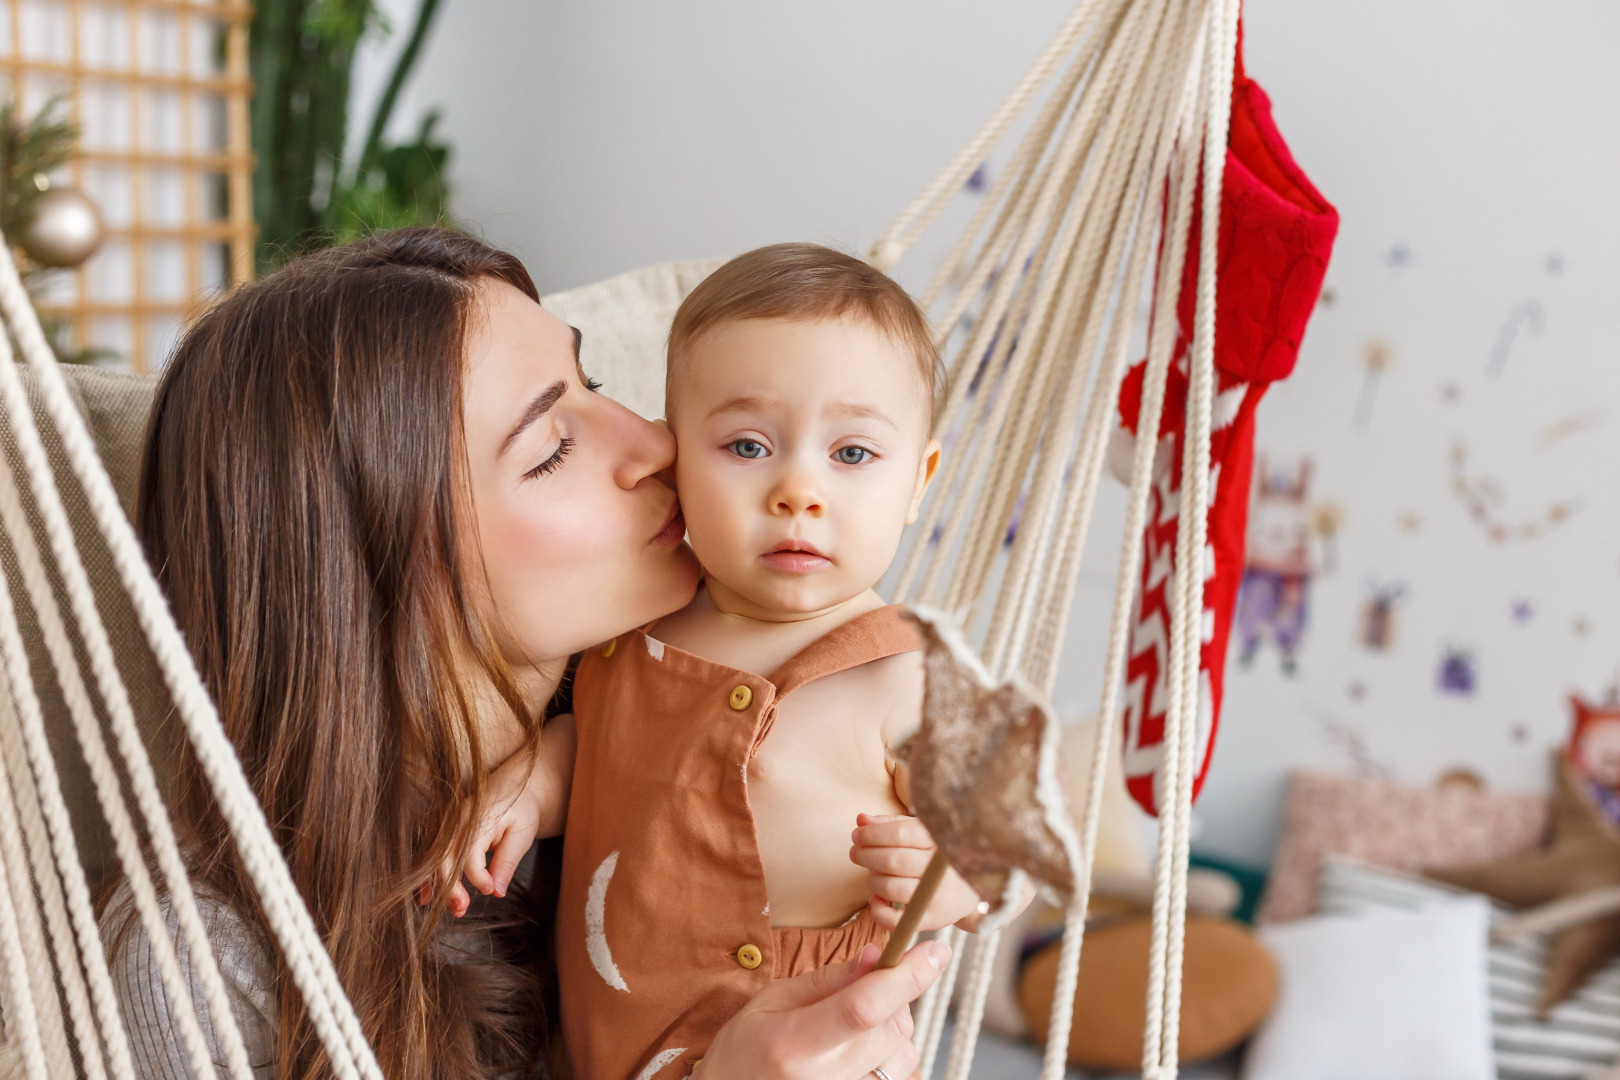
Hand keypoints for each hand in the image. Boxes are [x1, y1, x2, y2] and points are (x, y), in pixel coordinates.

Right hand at [420, 713, 574, 916]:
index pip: (470, 852)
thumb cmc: (521, 809)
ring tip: (453, 909)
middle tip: (462, 909)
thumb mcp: (522, 834)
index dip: (478, 876)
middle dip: (450, 887)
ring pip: (433, 858)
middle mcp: (456, 818)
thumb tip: (496, 892)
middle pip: (444, 857)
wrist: (515, 785)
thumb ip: (507, 862)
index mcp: (478, 815)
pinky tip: (427, 898)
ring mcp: (445, 823)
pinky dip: (428, 877)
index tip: (491, 891)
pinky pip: (431, 856)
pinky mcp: (442, 830)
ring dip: (438, 886)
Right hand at [699, 938, 949, 1079]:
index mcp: (792, 1044)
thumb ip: (828, 980)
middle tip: (869, 984)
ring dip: (893, 1029)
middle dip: (895, 995)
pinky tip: (861, 1051)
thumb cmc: (744, 1051)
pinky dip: (890, 1057)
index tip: (936, 950)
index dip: (906, 976)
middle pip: (892, 1029)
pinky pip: (894, 1078)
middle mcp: (822, 1079)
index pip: (863, 1007)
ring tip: (856, 1025)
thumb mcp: (771, 1001)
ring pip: (903, 1055)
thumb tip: (878, 956)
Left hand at [851, 813, 983, 932]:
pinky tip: (877, 900)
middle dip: (866, 855)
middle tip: (856, 853)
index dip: (872, 834)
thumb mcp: (921, 834)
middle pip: (894, 860)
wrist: (974, 888)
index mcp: (939, 841)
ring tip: (873, 874)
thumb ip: (891, 825)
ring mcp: (938, 896)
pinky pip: (896, 921)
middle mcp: (941, 869)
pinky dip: (879, 911)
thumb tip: (861, 820)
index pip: (900, 833)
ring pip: (891, 888)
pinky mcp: (933, 919)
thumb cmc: (938, 856)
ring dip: (873, 880)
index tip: (857, 835)